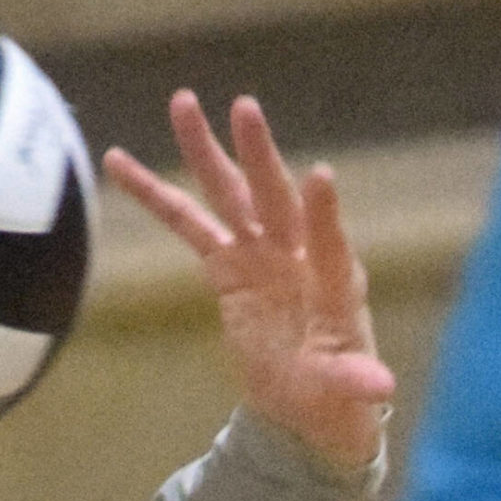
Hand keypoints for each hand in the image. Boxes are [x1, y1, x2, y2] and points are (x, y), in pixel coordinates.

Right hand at [103, 91, 394, 467]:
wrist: (306, 397)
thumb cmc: (336, 391)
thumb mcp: (347, 393)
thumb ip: (356, 383)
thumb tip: (381, 389)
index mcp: (334, 280)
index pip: (329, 241)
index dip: (324, 213)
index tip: (321, 175)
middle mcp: (297, 253)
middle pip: (276, 199)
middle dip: (260, 157)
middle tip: (245, 108)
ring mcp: (259, 253)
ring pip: (230, 195)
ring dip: (205, 151)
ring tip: (182, 102)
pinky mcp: (225, 266)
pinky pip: (187, 225)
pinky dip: (155, 195)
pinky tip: (120, 163)